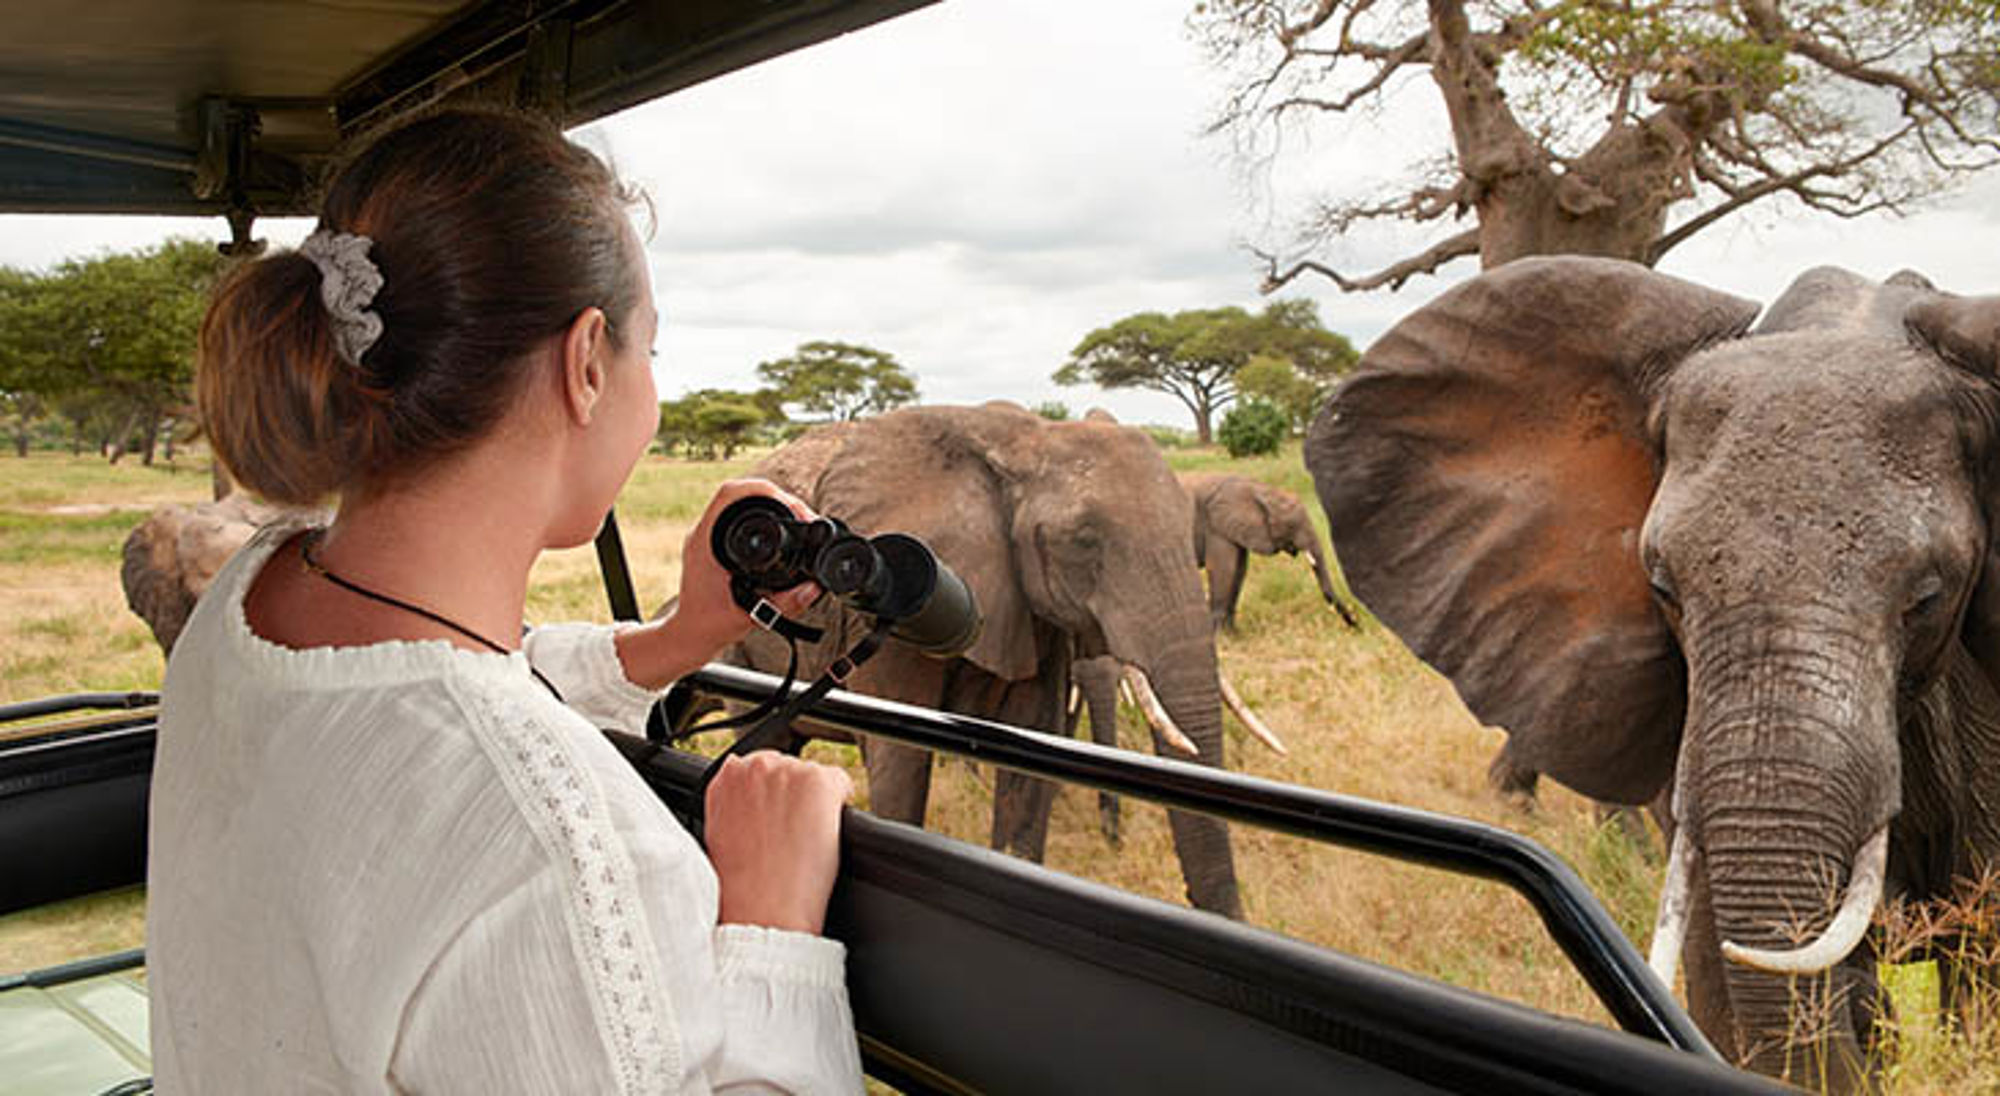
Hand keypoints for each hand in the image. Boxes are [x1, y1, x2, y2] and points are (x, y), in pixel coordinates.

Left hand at [676, 478, 821, 653]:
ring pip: (738, 503)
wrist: (688, 635)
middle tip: (800, 514)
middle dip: (775, 496)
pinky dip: (760, 516)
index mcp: (704, 542)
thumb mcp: (750, 616)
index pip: (730, 495)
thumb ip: (783, 604)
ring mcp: (706, 537)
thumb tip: (813, 588)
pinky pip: (736, 517)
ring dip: (768, 504)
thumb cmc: (710, 625)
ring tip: (794, 517)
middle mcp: (702, 534)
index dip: (765, 491)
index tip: (790, 505)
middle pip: (739, 493)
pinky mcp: (713, 544)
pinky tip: (778, 527)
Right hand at [704, 752, 852, 933]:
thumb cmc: (742, 886)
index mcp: (726, 779)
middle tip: (792, 833)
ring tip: (804, 839)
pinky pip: (842, 783)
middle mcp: (754, 768)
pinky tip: (825, 834)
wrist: (763, 908)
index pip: (760, 767)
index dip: (774, 796)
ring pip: (815, 776)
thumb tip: (753, 804)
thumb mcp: (722, 836)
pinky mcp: (818, 783)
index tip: (779, 816)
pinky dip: (840, 805)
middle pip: (789, 767)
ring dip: (815, 802)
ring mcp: (787, 772)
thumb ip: (735, 806)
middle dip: (794, 795)